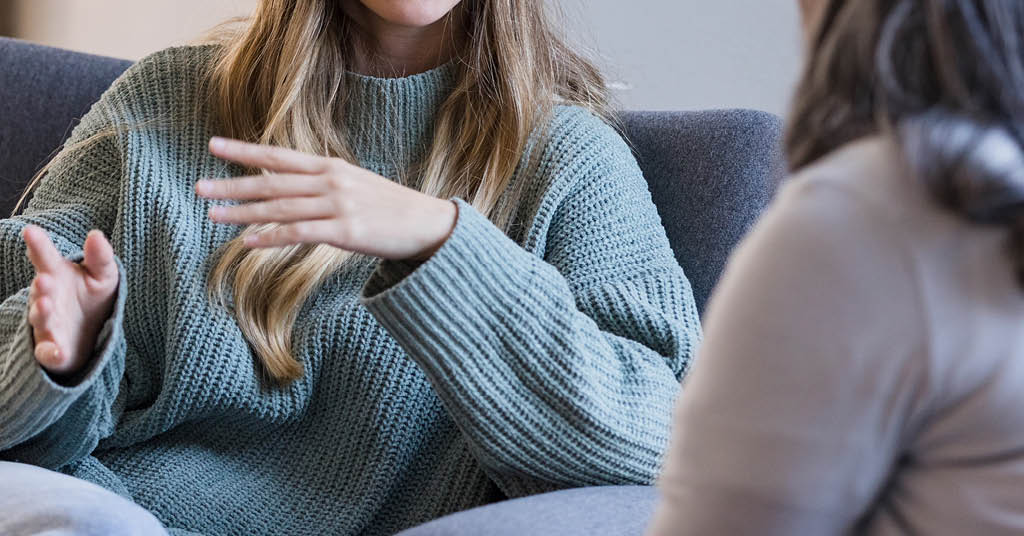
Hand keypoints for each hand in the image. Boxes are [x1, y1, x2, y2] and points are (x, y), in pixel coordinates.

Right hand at [22, 226, 118, 376]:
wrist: (91, 335)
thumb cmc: (92, 298)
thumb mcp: (103, 275)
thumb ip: (100, 257)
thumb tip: (96, 234)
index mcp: (56, 276)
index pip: (45, 258)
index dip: (38, 245)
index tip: (30, 231)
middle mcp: (47, 299)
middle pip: (41, 291)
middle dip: (41, 285)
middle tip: (45, 279)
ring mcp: (48, 325)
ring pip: (41, 319)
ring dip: (42, 313)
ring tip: (46, 303)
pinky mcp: (54, 350)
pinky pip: (49, 353)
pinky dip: (51, 353)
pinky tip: (57, 352)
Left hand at [197, 137, 457, 260]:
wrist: (429, 224)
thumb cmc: (391, 209)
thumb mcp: (355, 186)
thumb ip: (322, 186)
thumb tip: (290, 193)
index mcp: (331, 168)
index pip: (280, 157)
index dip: (245, 151)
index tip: (213, 146)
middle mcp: (331, 182)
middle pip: (273, 182)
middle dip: (233, 184)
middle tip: (199, 188)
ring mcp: (339, 206)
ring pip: (281, 208)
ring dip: (243, 212)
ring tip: (213, 215)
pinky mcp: (347, 232)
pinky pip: (301, 233)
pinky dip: (272, 237)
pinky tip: (249, 243)